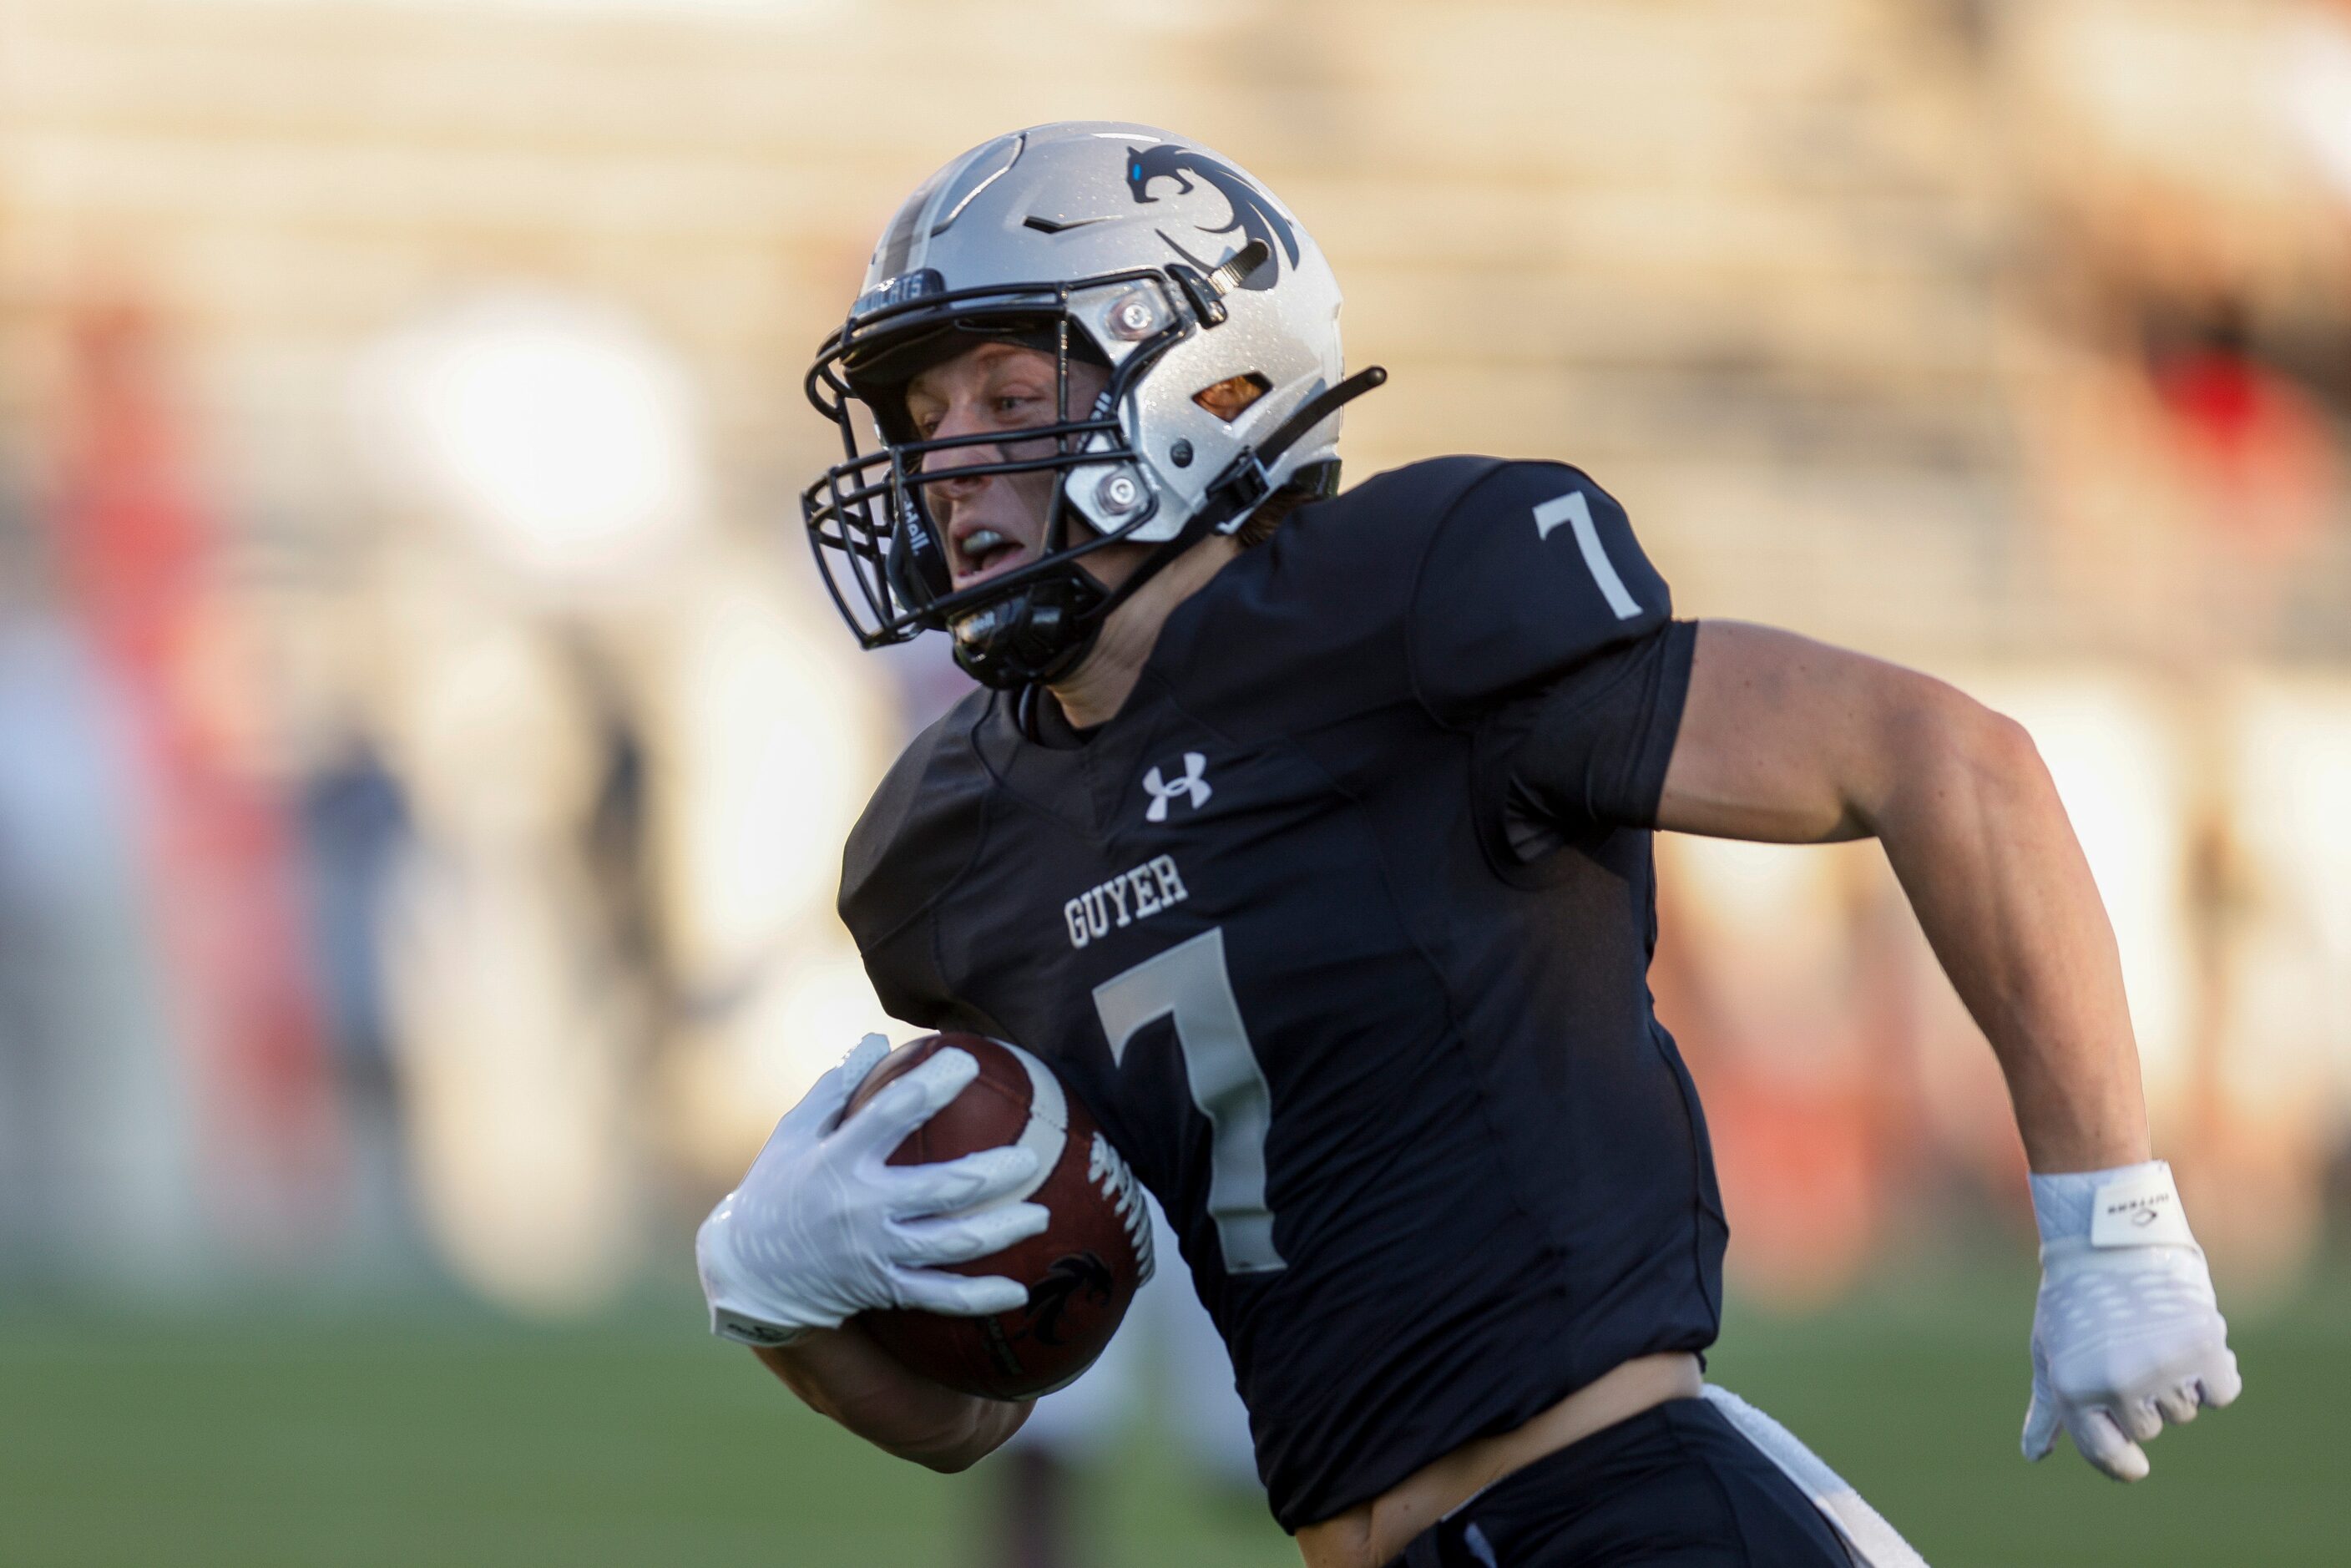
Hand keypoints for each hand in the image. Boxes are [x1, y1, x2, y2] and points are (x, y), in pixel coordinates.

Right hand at [696, 1034, 1050, 1346]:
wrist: (748, 1273)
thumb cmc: (777, 1188)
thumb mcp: (795, 1131)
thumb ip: (838, 1087)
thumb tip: (877, 1039)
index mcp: (839, 1159)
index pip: (893, 1112)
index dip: (933, 1085)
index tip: (968, 1062)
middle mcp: (861, 1207)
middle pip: (940, 1187)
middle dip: (992, 1172)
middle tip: (1032, 1157)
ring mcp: (875, 1251)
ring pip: (949, 1243)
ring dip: (1000, 1231)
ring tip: (1042, 1216)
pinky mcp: (883, 1287)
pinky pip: (939, 1296)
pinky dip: (980, 1297)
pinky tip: (1018, 1291)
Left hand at [2022, 1161, 2240, 1480]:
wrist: (2108, 1237)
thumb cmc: (2074, 1298)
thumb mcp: (2050, 1352)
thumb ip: (2049, 1409)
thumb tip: (2035, 1456)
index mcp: (2073, 1388)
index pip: (2105, 1453)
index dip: (2122, 1464)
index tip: (2136, 1467)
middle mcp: (2116, 1383)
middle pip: (2150, 1428)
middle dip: (2143, 1399)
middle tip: (2128, 1350)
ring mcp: (2161, 1366)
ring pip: (2185, 1411)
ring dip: (2176, 1383)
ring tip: (2152, 1335)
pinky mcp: (2202, 1346)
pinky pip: (2222, 1393)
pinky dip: (2215, 1375)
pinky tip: (2191, 1341)